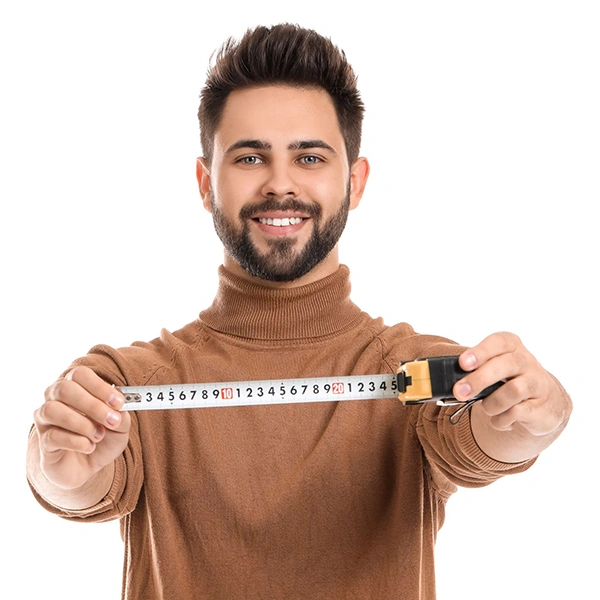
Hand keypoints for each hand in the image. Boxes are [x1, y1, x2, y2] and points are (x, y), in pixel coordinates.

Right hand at [33, 366, 130, 489]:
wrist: (88, 465)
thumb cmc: (102, 437)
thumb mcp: (120, 426)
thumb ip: (121, 414)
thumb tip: (118, 407)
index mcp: (76, 385)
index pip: (80, 374)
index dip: (100, 386)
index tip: (118, 402)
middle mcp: (55, 397)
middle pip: (65, 389)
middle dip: (93, 405)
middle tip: (112, 421)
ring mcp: (45, 418)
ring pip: (53, 410)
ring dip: (82, 424)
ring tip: (99, 436)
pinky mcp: (43, 441)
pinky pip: (53, 436)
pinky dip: (76, 442)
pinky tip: (89, 446)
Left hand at [453, 332, 569, 434]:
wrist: (546, 400)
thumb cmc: (508, 379)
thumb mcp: (492, 367)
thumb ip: (473, 370)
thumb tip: (447, 382)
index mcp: (511, 346)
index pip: (498, 342)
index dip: (480, 352)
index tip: (463, 363)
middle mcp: (526, 361)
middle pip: (504, 366)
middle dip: (478, 380)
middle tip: (459, 392)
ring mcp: (536, 383)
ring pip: (513, 390)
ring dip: (492, 404)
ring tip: (487, 408)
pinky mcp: (540, 406)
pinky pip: (518, 412)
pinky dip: (502, 419)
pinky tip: (499, 419)